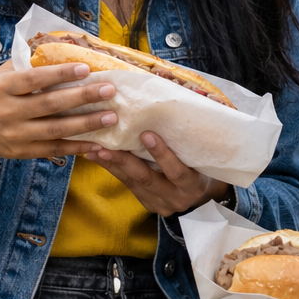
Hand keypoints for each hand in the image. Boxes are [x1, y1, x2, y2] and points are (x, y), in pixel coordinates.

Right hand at [0, 62, 119, 178]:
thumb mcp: (2, 73)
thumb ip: (28, 62)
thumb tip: (62, 43)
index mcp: (3, 87)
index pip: (35, 79)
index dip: (60, 74)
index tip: (86, 68)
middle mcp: (9, 111)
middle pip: (50, 105)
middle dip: (82, 98)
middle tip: (109, 90)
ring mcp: (15, 134)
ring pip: (55, 130)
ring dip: (86, 124)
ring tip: (111, 117)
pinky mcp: (22, 152)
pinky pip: (53, 150)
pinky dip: (75, 147)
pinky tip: (96, 142)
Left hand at [85, 131, 230, 216]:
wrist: (203, 194)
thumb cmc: (202, 163)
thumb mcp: (201, 154)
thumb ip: (188, 135)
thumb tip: (173, 93)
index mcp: (193, 185)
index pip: (178, 172)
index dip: (162, 155)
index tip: (147, 135)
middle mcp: (177, 198)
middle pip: (148, 179)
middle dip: (126, 161)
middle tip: (107, 145)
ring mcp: (161, 204)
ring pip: (133, 183)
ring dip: (113, 165)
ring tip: (95, 149)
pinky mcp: (148, 204)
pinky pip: (128, 185)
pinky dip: (113, 169)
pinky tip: (97, 157)